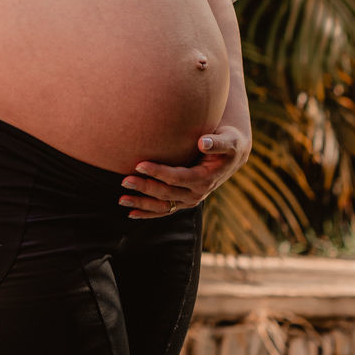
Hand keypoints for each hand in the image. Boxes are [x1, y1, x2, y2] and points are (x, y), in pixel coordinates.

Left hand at [120, 126, 250, 219]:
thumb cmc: (228, 143)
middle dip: (144, 188)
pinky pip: (164, 210)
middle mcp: (197, 193)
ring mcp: (189, 199)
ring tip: (122, 200)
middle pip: (166, 193)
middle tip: (124, 181)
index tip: (139, 164)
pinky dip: (148, 213)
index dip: (158, 172)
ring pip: (162, 205)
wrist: (232, 156)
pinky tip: (131, 214)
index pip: (177, 177)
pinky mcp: (183, 201)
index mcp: (205, 178)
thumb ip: (217, 142)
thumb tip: (203, 142)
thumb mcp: (229, 141)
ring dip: (142, 204)